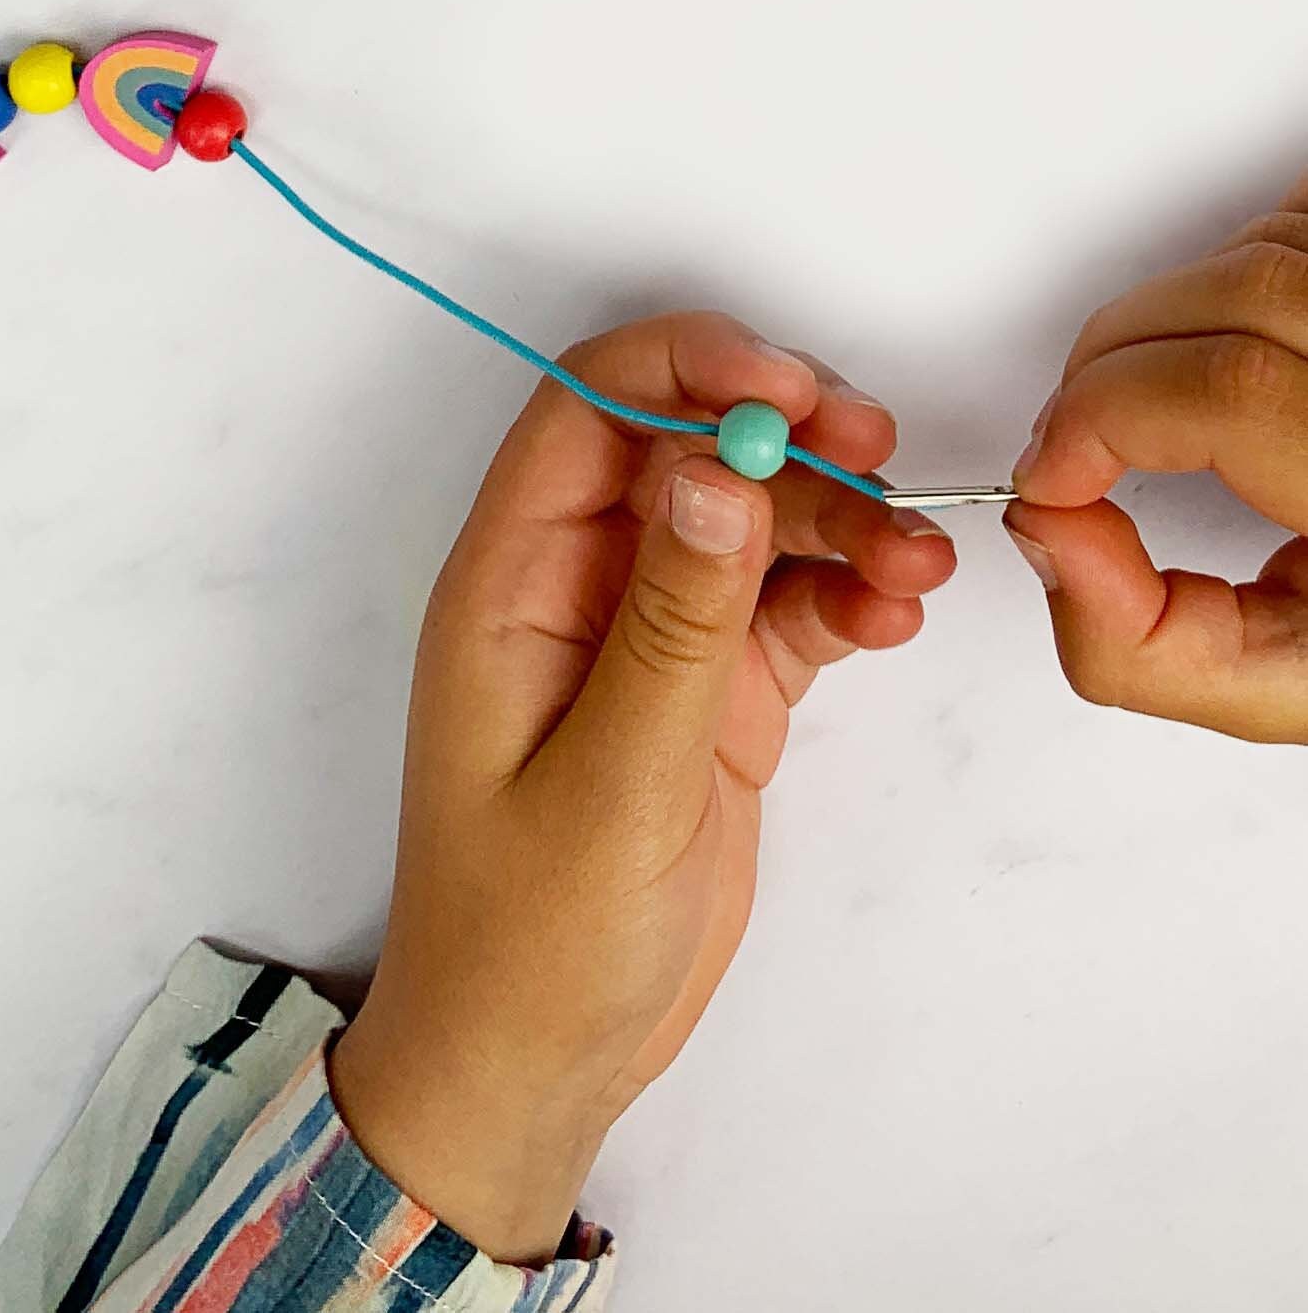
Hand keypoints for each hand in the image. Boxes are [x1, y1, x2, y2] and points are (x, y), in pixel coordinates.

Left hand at [328, 312, 955, 1261]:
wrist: (541, 1061)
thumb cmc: (532, 936)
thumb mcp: (609, 780)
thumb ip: (671, 625)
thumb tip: (713, 467)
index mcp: (511, 582)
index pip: (587, 411)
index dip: (686, 368)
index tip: (795, 389)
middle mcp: (578, 585)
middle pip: (686, 449)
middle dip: (786, 435)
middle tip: (882, 457)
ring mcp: (651, 635)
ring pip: (751, 522)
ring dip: (837, 519)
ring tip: (916, 561)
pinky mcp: (711, 691)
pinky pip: (784, 605)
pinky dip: (845, 593)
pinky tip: (896, 609)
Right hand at [1006, 174, 1307, 741]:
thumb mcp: (1290, 686)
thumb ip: (1142, 645)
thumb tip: (1049, 534)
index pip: (1230, 391)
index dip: (1101, 417)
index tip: (1052, 476)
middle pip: (1232, 300)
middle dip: (1107, 369)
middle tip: (1080, 442)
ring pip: (1258, 253)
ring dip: (1162, 325)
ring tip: (1154, 405)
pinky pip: (1293, 220)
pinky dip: (1229, 276)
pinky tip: (1228, 350)